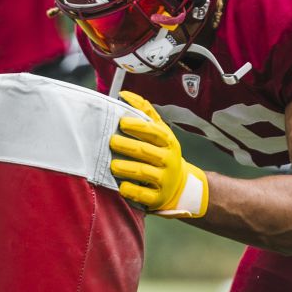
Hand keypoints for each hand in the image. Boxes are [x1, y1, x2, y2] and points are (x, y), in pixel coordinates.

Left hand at [110, 91, 208, 217]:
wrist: (180, 184)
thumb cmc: (163, 152)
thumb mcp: (160, 131)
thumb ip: (144, 112)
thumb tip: (124, 94)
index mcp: (168, 141)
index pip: (154, 132)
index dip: (138, 126)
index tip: (122, 123)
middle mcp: (168, 159)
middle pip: (146, 151)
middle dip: (127, 146)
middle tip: (111, 142)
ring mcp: (164, 179)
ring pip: (143, 172)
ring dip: (126, 168)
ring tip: (113, 165)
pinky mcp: (157, 197)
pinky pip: (143, 194)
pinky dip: (131, 190)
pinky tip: (121, 186)